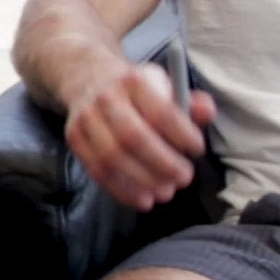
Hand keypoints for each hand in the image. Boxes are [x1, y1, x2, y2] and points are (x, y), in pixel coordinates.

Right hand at [63, 61, 215, 210]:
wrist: (90, 80)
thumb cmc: (138, 93)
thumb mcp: (165, 86)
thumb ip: (189, 101)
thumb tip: (205, 113)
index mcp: (135, 81)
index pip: (160, 112)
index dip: (182, 135)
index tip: (197, 149)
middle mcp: (106, 97)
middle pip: (133, 137)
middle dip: (163, 164)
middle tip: (184, 178)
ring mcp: (86, 118)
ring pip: (112, 157)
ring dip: (143, 181)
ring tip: (166, 192)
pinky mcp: (74, 137)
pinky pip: (96, 170)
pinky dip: (121, 190)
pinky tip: (143, 199)